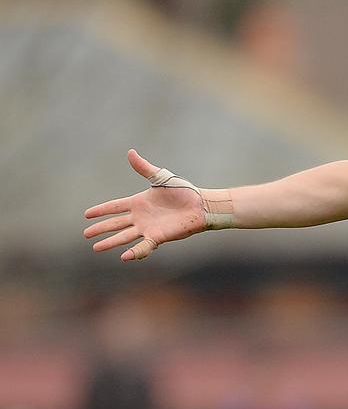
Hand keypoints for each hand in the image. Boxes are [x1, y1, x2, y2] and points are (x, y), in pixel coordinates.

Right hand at [83, 150, 205, 261]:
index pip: (115, 207)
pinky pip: (144, 246)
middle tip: (86, 234)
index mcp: (138, 202)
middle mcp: (140, 217)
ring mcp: (148, 228)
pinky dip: (134, 252)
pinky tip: (123, 257)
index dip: (101, 210)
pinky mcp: (158, 236)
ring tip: (96, 247)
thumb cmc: (183, 191)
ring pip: (124, 236)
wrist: (200, 204)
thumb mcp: (160, 177)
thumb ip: (144, 167)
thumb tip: (130, 152)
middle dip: (100, 229)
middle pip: (115, 224)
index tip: (86, 215)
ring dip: (110, 242)